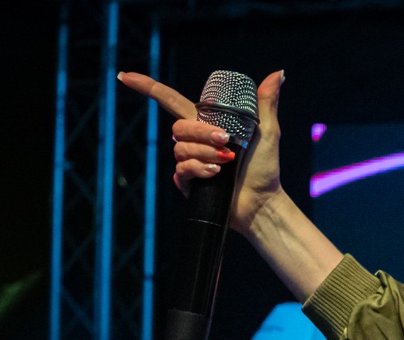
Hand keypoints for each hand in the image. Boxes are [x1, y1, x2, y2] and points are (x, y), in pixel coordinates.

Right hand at [117, 70, 285, 234]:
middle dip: (201, 133)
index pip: (170, 101)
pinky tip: (216, 174)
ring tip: (226, 162)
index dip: (147, 88)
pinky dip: (200, 169)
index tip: (125, 77)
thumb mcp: (267, 131)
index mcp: (206, 125)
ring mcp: (189, 163)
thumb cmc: (265, 168)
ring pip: (181, 149)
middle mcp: (193, 142)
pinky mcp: (188, 183)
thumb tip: (278, 74)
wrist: (263, 203)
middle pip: (178, 128)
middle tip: (226, 140)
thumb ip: (266, 103)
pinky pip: (182, 170)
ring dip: (205, 154)